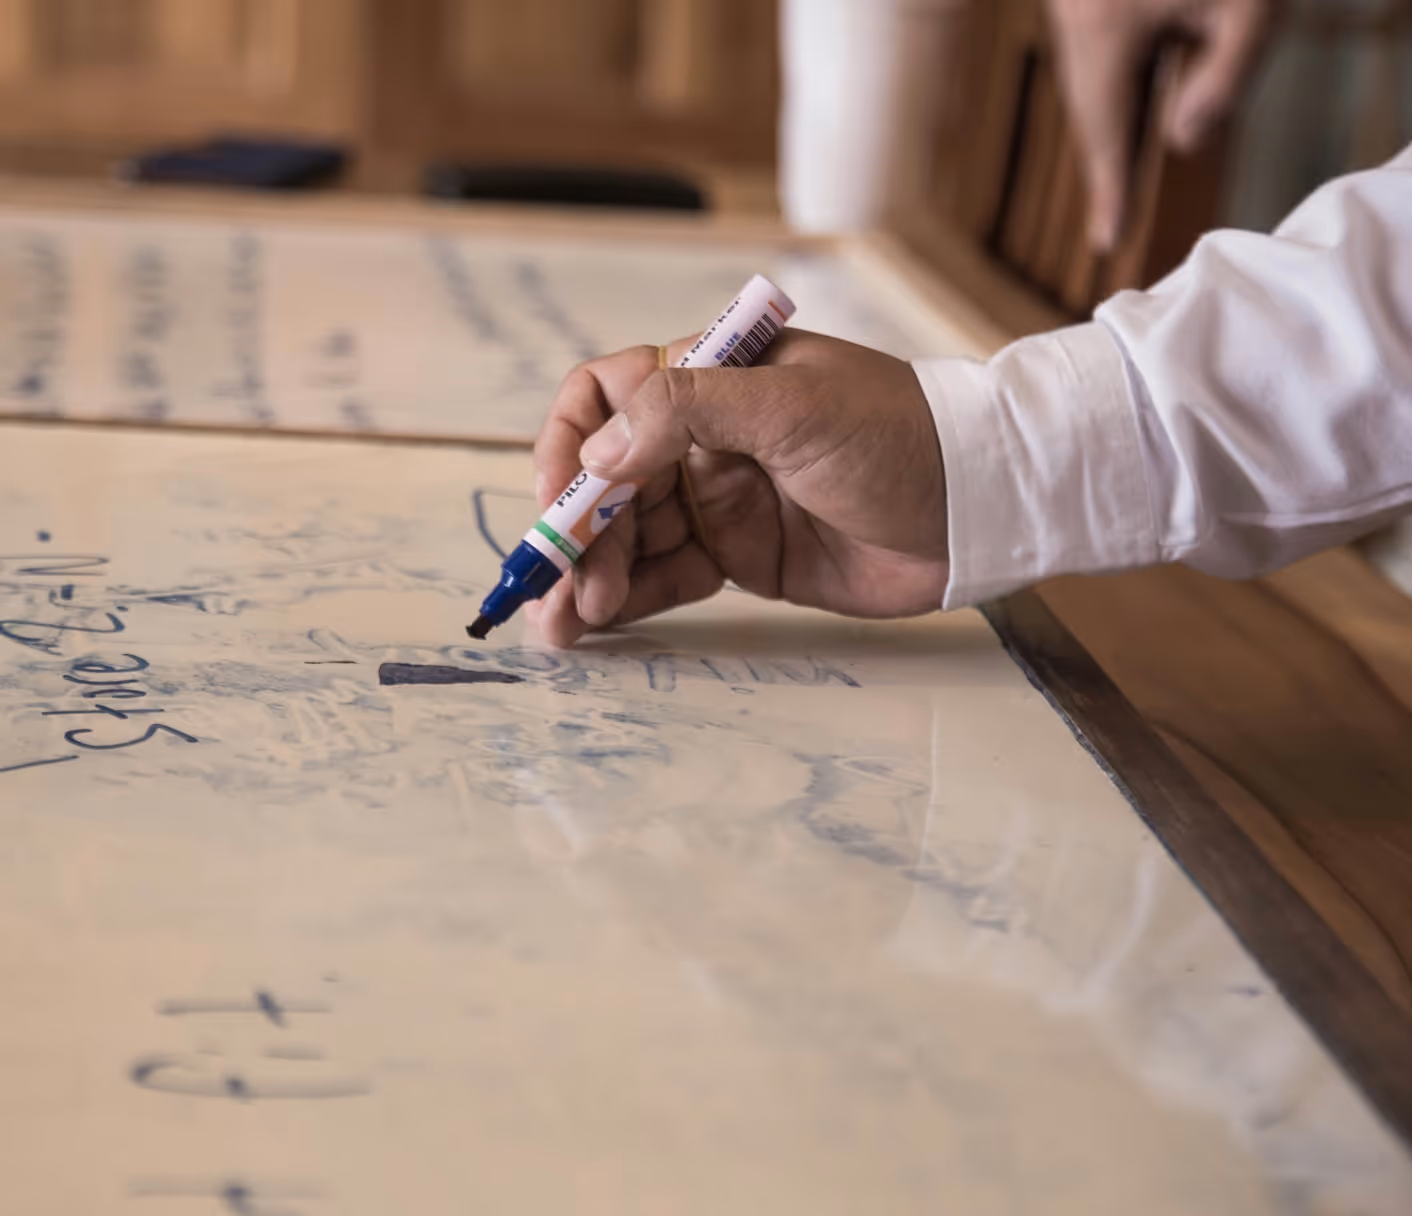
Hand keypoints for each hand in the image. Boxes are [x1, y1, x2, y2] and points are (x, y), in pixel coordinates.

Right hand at [529, 330, 947, 647]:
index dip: (569, 445)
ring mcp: (721, 501)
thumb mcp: (792, 404)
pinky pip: (668, 577)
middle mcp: (704, 438)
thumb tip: (597, 453)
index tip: (560, 500)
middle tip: (562, 587)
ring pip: (630, 536)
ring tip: (563, 624)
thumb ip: (689, 412)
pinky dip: (629, 599)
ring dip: (590, 575)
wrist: (974, 510)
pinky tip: (594, 626)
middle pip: (607, 480)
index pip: (607, 396)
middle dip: (575, 532)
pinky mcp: (742, 557)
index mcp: (711, 380)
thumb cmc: (893, 434)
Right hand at [1046, 0, 1277, 249]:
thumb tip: (1184, 141)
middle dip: (1108, 159)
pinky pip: (1093, 48)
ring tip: (1124, 170)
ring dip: (1109, 117)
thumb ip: (1228, 78)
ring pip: (1088, 76)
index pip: (1106, 134)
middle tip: (1113, 219)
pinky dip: (1110, 80)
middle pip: (1090, 107)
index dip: (1109, 192)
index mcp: (1104, 30)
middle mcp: (1072, 15)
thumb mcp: (1251, 3)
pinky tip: (1135, 95)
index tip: (1106, 243)